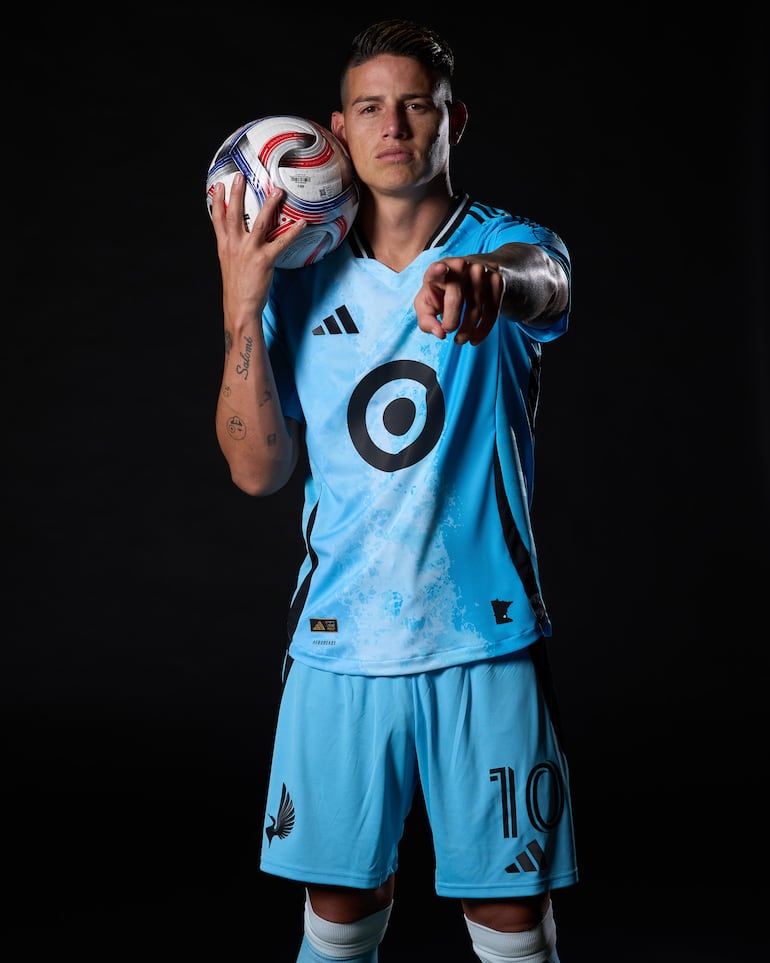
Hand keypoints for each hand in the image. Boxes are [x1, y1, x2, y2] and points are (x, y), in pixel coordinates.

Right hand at [209, 173, 307, 315]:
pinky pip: (281, 242)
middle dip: (237, 194)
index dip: (217, 201)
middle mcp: (234, 245)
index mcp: (224, 246)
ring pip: (260, 223)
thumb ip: (233, 248)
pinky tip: (301, 223)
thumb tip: (240, 238)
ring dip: (270, 205)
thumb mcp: (229, 264)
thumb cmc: (237, 287)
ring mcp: (249, 251)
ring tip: (277, 191)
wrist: (240, 307)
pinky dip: (293, 232)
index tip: (217, 185)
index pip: (217, 219)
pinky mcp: (264, 260)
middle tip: (240, 176)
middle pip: (235, 214)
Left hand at [414, 257, 505, 345]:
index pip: (436, 270)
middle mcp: (460, 266)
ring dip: (467, 331)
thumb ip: (426, 320)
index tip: (440, 269)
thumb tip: (440, 334)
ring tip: (460, 340)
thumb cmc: (442, 293)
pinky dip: (483, 330)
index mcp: (438, 270)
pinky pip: (492, 312)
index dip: (437, 270)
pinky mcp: (496, 280)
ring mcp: (480, 271)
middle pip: (456, 299)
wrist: (471, 276)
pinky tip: (475, 339)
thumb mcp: (427, 304)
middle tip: (448, 332)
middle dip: (451, 322)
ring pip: (475, 309)